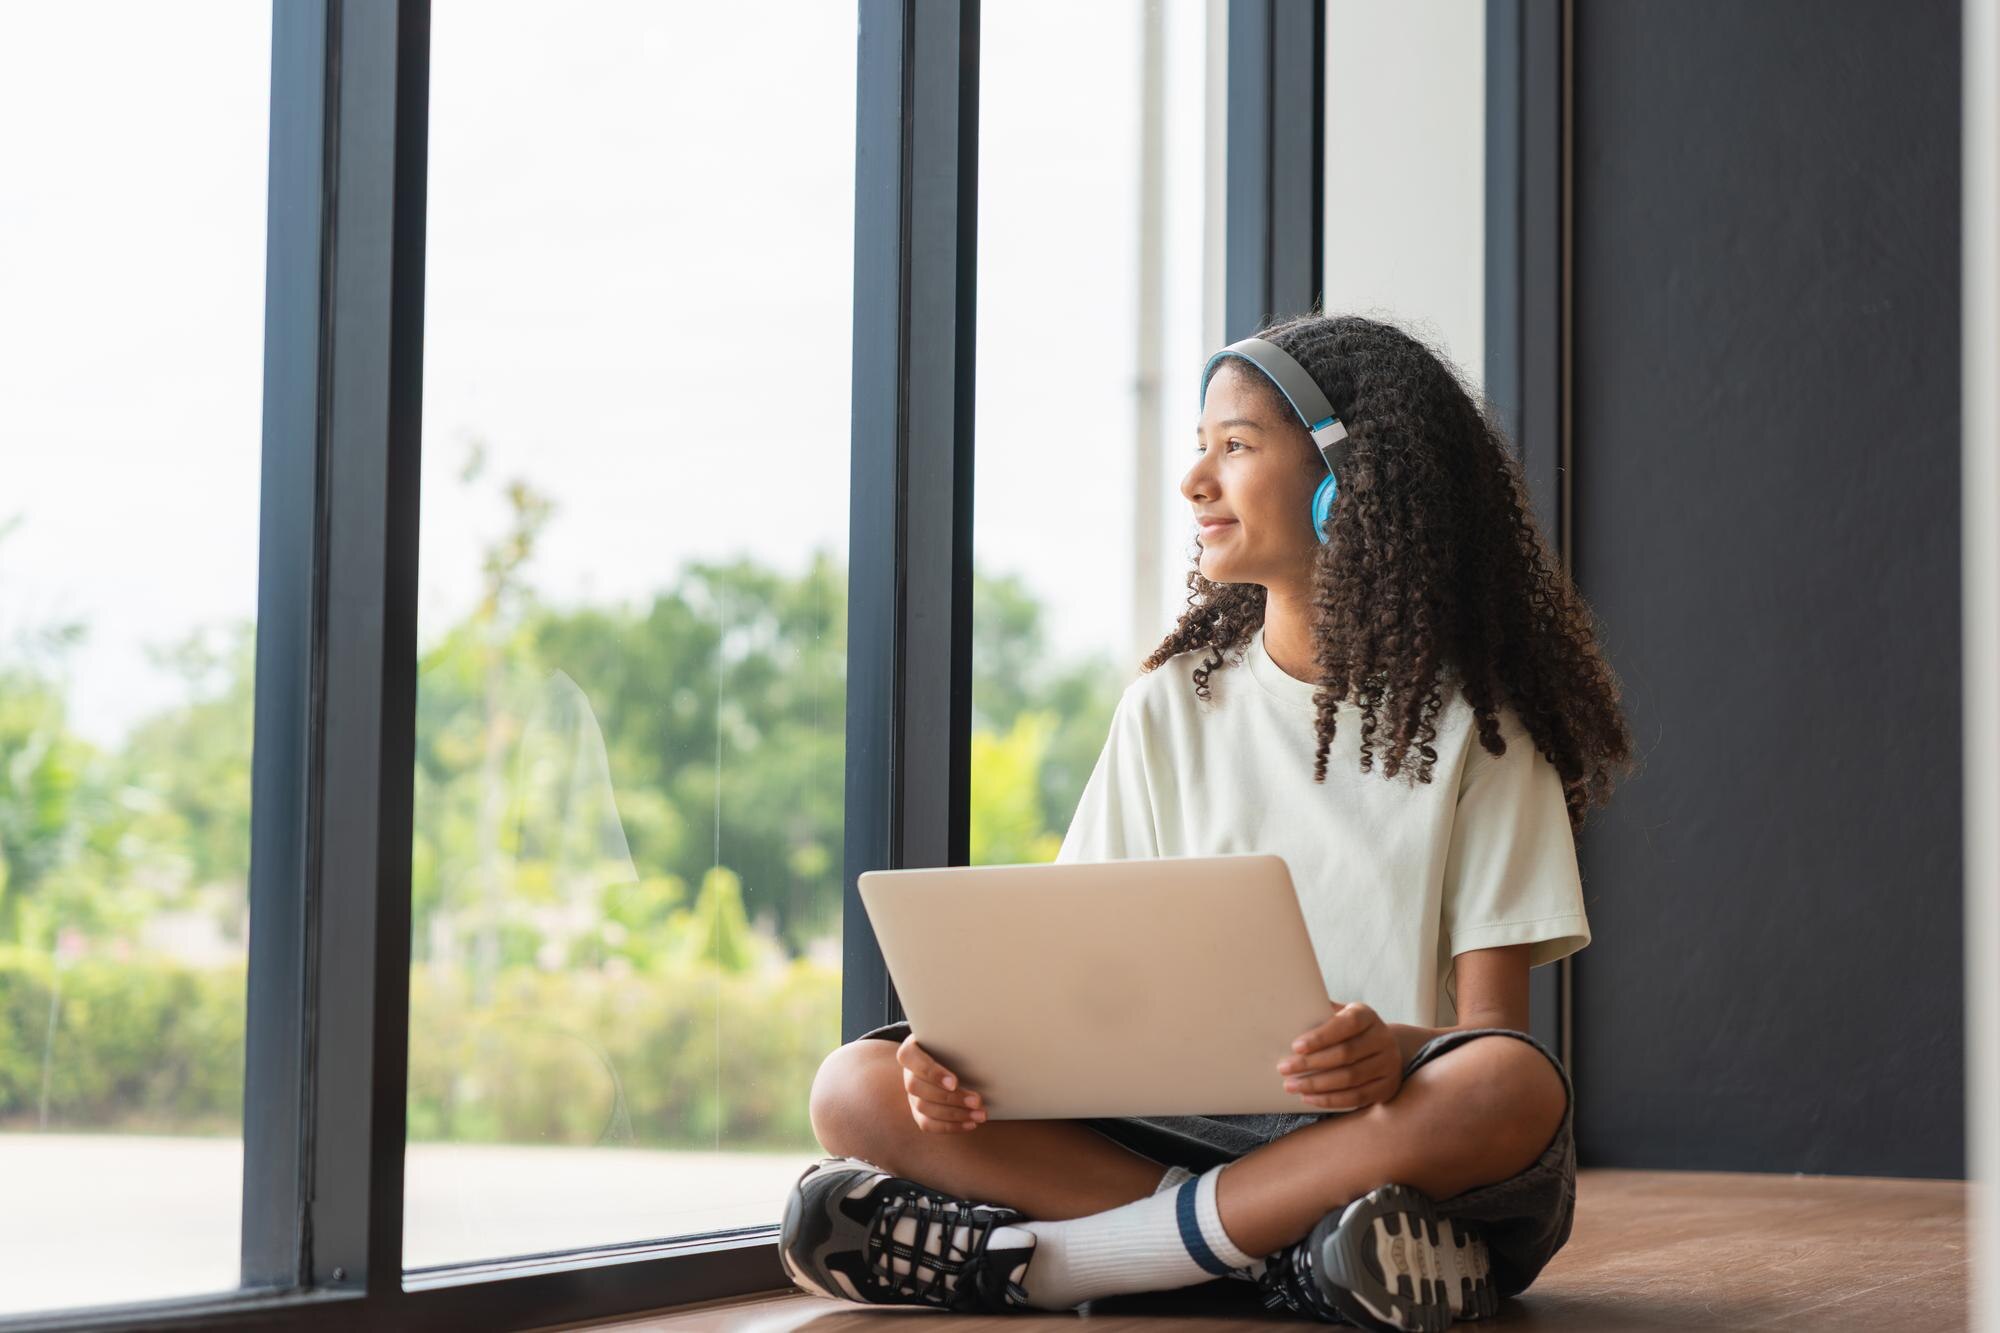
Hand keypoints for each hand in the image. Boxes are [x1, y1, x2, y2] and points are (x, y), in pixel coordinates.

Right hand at [897, 1033, 988, 1132]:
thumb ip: (960, 1038)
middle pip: (918, 1088)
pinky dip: (951, 1126)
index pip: (910, 1058)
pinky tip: (971, 1124)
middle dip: (951, 1098)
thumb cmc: (955, 1044)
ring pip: (924, 1108)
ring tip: (980, 1114)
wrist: (953, 1057)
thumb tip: (985, 1039)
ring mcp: (911, 1094)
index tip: (955, 1082)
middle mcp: (908, 1073)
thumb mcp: (955, 1037)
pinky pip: (928, 1124)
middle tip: (978, 1101)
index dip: (932, 1072)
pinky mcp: (918, 1112)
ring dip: (955, 1114)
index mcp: (912, 1049)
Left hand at [1277, 1001, 1402, 1110]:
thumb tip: (1286, 1013)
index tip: (1295, 1046)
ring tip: (1291, 1085)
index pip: (1347, 1024)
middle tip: (1284, 1068)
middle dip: (1311, 1063)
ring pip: (1350, 1078)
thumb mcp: (1336, 1015)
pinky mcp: (1387, 1086)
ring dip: (1317, 1084)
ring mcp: (1389, 1064)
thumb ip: (1317, 1013)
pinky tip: (1309, 1098)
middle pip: (1345, 1054)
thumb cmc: (1345, 1031)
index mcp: (1367, 1016)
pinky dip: (1331, 1100)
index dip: (1321, 1036)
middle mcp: (1383, 1038)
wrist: (1380, 1048)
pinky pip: (1357, 1097)